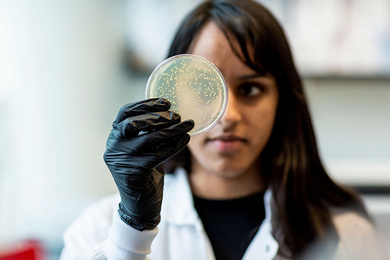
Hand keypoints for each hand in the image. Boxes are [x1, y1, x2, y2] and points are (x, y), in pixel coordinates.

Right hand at [103, 98, 193, 230]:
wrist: (140, 207)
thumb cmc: (144, 174)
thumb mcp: (143, 149)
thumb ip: (148, 132)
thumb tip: (169, 113)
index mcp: (114, 137)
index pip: (125, 113)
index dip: (145, 104)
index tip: (165, 101)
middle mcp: (113, 147)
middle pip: (133, 123)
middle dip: (158, 117)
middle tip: (177, 115)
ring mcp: (121, 160)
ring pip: (149, 138)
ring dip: (172, 130)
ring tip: (188, 124)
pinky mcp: (133, 172)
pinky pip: (158, 154)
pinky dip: (175, 145)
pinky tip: (185, 140)